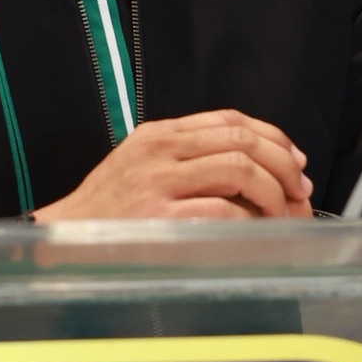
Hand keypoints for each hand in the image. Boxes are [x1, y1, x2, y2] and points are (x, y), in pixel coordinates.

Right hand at [34, 110, 313, 221]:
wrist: (62, 242)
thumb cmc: (104, 213)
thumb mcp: (139, 166)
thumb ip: (184, 158)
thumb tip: (248, 167)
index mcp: (158, 135)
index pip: (230, 119)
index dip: (272, 137)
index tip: (294, 159)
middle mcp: (160, 151)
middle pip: (242, 140)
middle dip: (282, 164)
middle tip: (299, 189)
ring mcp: (158, 183)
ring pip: (239, 170)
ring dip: (273, 192)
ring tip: (281, 213)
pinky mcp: (159, 219)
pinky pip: (222, 210)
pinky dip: (249, 221)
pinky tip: (255, 232)